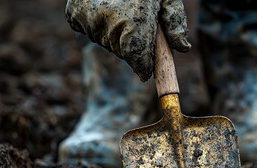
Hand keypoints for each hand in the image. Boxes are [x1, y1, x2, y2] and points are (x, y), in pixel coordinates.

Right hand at [66, 0, 190, 80]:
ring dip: (116, 36)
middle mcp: (109, 23)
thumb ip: (175, 22)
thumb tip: (182, 48)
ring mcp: (88, 19)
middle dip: (133, 48)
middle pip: (123, 53)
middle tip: (136, 28)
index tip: (147, 70)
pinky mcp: (74, 15)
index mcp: (134, 21)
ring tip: (121, 13)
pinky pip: (90, 32)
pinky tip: (105, 9)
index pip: (138, 59)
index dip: (143, 66)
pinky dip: (99, 27)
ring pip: (107, 43)